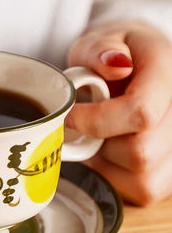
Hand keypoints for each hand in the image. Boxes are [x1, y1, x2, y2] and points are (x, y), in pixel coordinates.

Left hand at [67, 20, 171, 205]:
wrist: (131, 69)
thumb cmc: (113, 56)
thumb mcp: (99, 40)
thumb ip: (101, 49)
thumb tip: (115, 64)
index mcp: (166, 75)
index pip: (140, 111)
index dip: (97, 120)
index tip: (70, 115)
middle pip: (140, 152)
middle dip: (100, 143)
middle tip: (84, 126)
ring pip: (140, 178)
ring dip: (105, 162)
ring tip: (99, 136)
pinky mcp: (166, 174)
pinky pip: (138, 191)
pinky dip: (114, 177)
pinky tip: (108, 154)